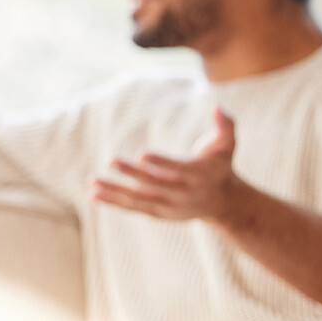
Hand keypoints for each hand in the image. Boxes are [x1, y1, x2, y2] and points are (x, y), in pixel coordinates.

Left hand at [91, 107, 247, 225]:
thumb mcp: (228, 145)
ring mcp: (171, 206)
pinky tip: (94, 195)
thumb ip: (225, 125)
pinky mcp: (161, 214)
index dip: (161, 163)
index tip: (141, 155)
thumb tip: (218, 107)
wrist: (224, 202)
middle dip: (132, 174)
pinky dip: (115, 202)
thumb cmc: (220, 166)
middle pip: (155, 184)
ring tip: (93, 184)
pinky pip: (135, 208)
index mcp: (198, 175)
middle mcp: (183, 193)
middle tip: (110, 161)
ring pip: (140, 200)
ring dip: (115, 192)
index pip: (178, 170)